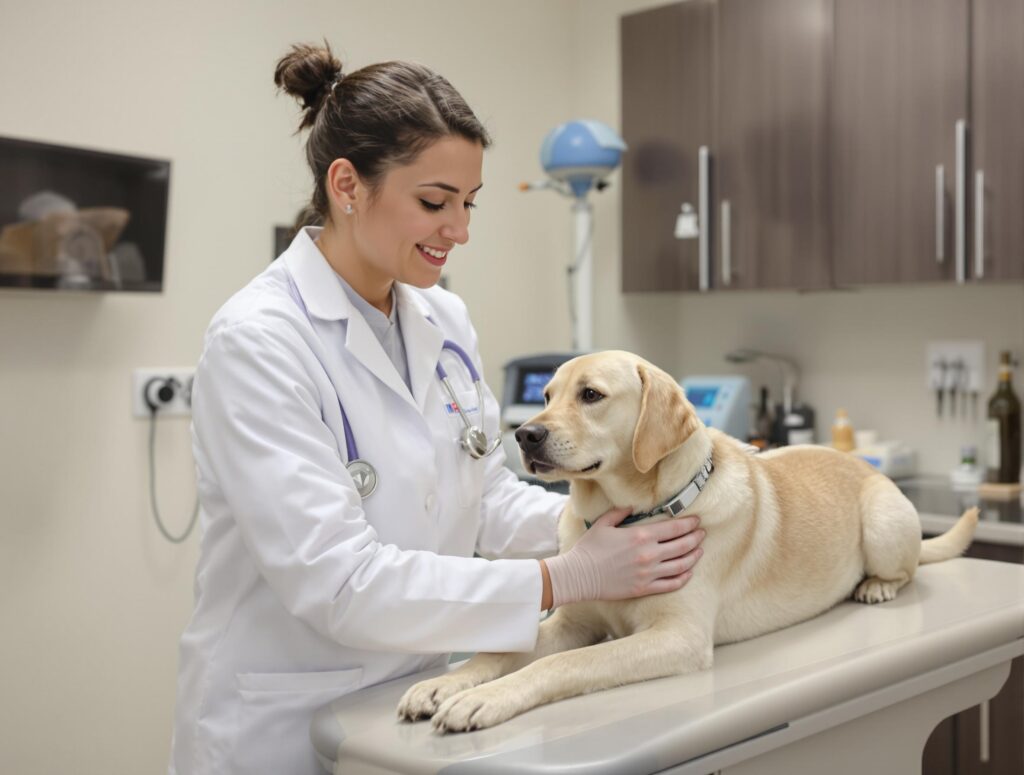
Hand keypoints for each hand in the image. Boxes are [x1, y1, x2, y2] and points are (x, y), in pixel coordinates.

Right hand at [543, 506, 703, 606]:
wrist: (579, 575)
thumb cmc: (589, 548)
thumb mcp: (603, 524)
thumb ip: (620, 513)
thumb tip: (633, 507)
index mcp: (640, 536)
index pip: (674, 528)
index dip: (689, 524)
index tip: (697, 520)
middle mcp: (649, 554)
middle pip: (682, 545)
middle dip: (696, 538)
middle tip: (702, 534)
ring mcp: (648, 573)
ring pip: (681, 565)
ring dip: (694, 557)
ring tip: (700, 551)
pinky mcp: (644, 588)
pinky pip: (671, 584)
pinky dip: (683, 577)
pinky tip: (688, 572)